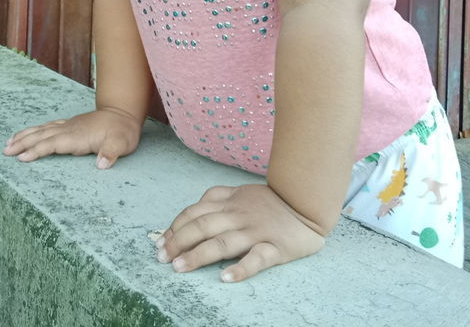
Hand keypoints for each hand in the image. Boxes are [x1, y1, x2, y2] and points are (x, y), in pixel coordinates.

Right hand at [2, 107, 141, 168]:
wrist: (123, 113)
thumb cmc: (123, 131)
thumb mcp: (122, 143)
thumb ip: (112, 153)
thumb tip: (102, 164)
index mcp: (78, 136)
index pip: (53, 144)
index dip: (37, 150)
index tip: (22, 157)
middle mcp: (69, 129)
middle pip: (41, 136)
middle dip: (22, 143)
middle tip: (5, 152)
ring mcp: (68, 126)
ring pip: (41, 130)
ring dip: (24, 136)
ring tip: (8, 144)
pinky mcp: (68, 125)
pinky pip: (46, 127)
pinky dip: (33, 131)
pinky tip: (26, 135)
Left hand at [156, 184, 325, 282]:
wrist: (308, 203)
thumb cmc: (273, 201)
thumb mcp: (242, 191)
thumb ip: (219, 196)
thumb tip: (195, 207)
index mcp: (230, 202)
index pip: (195, 212)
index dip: (175, 227)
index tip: (161, 243)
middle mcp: (239, 216)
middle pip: (203, 227)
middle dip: (179, 242)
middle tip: (163, 258)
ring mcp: (257, 232)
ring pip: (223, 243)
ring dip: (199, 255)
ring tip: (180, 267)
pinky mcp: (276, 248)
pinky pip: (257, 259)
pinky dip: (241, 268)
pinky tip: (225, 278)